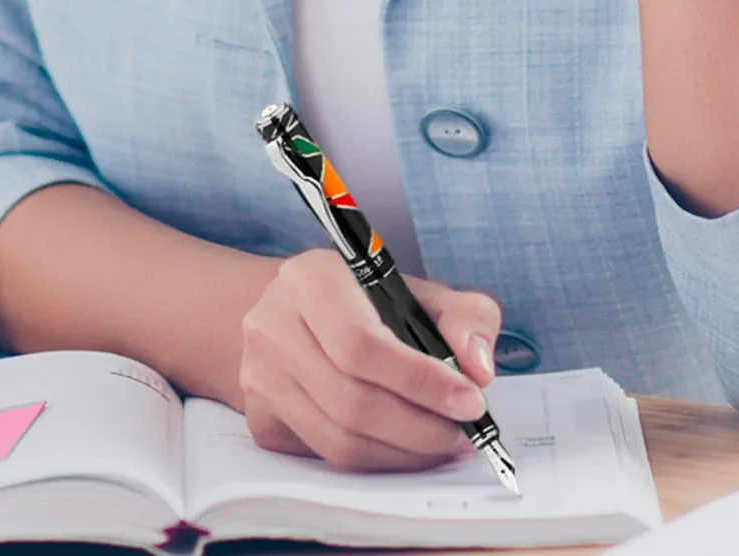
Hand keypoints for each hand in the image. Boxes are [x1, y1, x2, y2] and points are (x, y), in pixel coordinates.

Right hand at [238, 248, 501, 471]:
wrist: (301, 313)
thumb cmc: (369, 301)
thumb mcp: (423, 290)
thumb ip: (465, 317)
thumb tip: (479, 368)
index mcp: (311, 278)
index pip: (362, 344)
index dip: (420, 380)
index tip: (470, 401)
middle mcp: (273, 326)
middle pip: (350, 400)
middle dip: (419, 426)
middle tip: (464, 433)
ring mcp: (259, 377)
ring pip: (337, 438)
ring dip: (403, 451)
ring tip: (445, 442)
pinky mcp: (262, 419)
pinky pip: (325, 456)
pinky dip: (377, 459)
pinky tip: (408, 447)